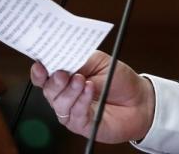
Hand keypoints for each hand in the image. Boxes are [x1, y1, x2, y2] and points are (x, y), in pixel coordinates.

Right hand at [30, 51, 154, 143]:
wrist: (139, 100)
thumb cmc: (119, 79)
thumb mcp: (100, 61)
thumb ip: (80, 59)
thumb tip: (62, 54)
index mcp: (66, 76)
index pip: (44, 75)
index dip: (39, 70)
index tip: (40, 65)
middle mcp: (65, 94)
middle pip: (48, 90)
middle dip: (54, 81)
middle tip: (64, 73)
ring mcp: (72, 110)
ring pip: (59, 103)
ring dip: (70, 91)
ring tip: (82, 80)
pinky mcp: (81, 124)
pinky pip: (75, 114)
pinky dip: (82, 101)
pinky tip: (89, 90)